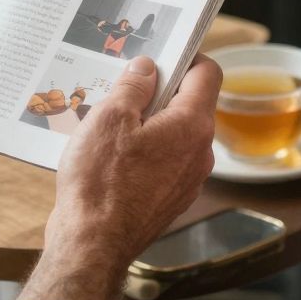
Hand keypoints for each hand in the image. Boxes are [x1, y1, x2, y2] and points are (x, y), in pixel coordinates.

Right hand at [46, 54, 220, 266]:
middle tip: (126, 87)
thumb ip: (133, 86)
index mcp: (192, 126)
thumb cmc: (100, 183)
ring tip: (112, 123)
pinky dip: (146, 152)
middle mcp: (200, 153)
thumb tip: (147, 68)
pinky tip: (113, 155)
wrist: (92, 246)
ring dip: (150, 124)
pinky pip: (165, 163)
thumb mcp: (110, 118)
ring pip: (175, 136)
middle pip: (190, 105)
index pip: (208, 74)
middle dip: (160, 92)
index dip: (187, 57)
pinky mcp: (170, 199)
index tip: (162, 53)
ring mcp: (187, 180)